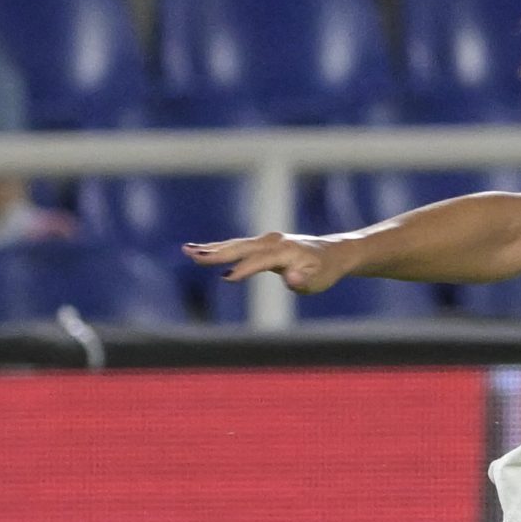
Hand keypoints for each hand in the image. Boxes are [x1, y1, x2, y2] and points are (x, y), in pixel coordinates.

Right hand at [183, 233, 348, 295]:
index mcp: (286, 251)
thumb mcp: (319, 280)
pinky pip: (238, 245)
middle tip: (192, 255)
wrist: (333, 252)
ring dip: (211, 248)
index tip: (226, 278)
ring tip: (187, 250)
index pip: (260, 261)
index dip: (244, 270)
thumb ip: (303, 280)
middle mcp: (273, 242)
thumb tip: (290, 278)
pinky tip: (201, 250)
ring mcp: (266, 240)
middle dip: (216, 252)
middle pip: (241, 248)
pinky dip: (220, 247)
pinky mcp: (262, 243)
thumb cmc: (325, 270)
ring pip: (235, 244)